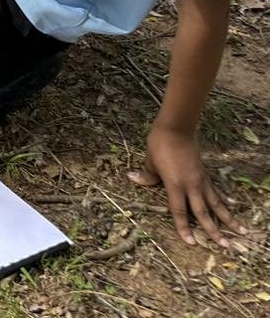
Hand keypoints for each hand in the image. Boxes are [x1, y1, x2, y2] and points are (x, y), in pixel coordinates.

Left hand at [130, 125, 242, 245]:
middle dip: (214, 230)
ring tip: (241, 231)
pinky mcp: (205, 174)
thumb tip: (133, 178)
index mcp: (175, 185)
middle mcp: (191, 186)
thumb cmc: (160, 145)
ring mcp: (200, 180)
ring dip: (228, 218)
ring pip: (215, 203)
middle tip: (226, 245)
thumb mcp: (150, 161)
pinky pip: (215, 190)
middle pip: (203, 213)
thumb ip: (147, 175)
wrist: (176, 129)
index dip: (184, 228)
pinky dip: (223, 199)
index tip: (191, 242)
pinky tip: (232, 206)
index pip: (179, 211)